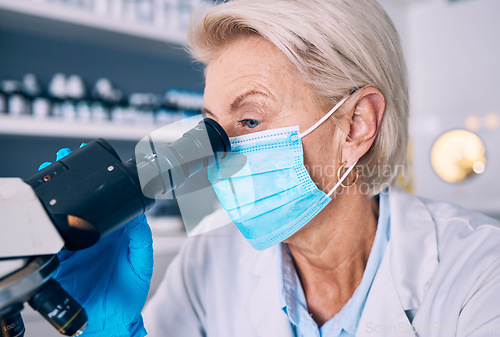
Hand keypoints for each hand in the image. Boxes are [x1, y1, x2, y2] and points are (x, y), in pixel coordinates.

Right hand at [40, 145, 153, 336]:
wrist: (111, 321)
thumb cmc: (129, 293)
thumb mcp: (141, 262)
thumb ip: (140, 238)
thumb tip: (137, 214)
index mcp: (116, 232)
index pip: (107, 201)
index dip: (100, 182)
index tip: (95, 165)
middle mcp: (94, 235)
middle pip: (80, 203)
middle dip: (70, 182)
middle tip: (61, 162)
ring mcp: (76, 246)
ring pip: (62, 216)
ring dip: (54, 199)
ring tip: (48, 181)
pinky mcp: (60, 259)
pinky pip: (50, 240)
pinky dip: (45, 226)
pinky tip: (42, 214)